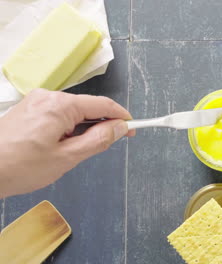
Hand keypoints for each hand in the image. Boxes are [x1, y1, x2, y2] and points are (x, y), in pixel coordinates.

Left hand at [0, 88, 134, 197]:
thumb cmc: (20, 167)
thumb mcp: (67, 157)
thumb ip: (98, 140)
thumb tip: (121, 128)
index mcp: (60, 105)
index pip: (102, 104)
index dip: (122, 117)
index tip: (133, 129)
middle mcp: (48, 96)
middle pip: (87, 107)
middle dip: (100, 124)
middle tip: (105, 147)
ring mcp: (36, 101)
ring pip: (72, 112)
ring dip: (82, 128)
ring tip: (73, 152)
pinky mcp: (28, 109)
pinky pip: (57, 114)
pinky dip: (67, 128)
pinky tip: (60, 146)